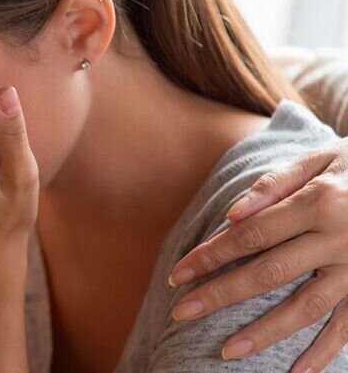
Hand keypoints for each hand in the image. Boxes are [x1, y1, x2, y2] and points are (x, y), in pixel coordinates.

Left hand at [168, 138, 347, 371]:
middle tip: (182, 313)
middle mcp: (337, 239)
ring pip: (305, 307)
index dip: (210, 256)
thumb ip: (275, 183)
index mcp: (318, 202)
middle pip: (268, 273)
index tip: (177, 275)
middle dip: (221, 295)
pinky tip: (296, 371)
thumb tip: (233, 214)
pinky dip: (325, 351)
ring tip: (227, 351)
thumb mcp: (320, 158)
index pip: (250, 235)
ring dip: (264, 332)